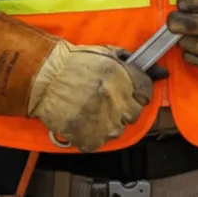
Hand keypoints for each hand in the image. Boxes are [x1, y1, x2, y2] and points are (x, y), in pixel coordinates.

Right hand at [27, 41, 156, 151]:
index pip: (146, 92)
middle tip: (107, 103)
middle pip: (134, 113)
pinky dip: (92, 136)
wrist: (42, 78)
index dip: (139, 93)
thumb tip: (155, 71)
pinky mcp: (88, 136)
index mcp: (120, 75)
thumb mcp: (104, 53)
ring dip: (109, 124)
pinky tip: (83, 123)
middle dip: (124, 109)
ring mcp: (102, 120)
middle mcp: (114, 98)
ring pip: (118, 131)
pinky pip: (99, 142)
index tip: (131, 94)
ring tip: (92, 113)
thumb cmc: (71, 64)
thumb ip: (128, 63)